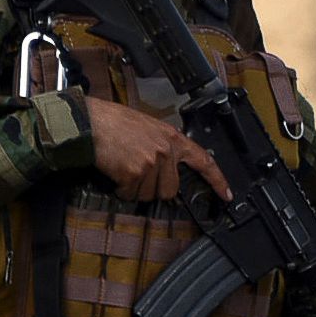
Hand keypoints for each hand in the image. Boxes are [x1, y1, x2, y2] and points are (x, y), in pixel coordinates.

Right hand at [84, 97, 232, 203]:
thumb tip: (169, 169)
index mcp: (173, 138)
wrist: (89, 122)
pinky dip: (121, 189)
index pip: (204, 161)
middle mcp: (166, 151)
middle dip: (153, 188)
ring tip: (123, 168)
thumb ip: (164, 146)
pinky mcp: (135, 172)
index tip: (226, 194)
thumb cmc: (113, 123)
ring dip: (134, 189)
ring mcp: (152, 162)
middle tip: (137, 173)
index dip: (217, 180)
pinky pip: (131, 193)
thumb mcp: (148, 128)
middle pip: (170, 189)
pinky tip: (115, 173)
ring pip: (149, 194)